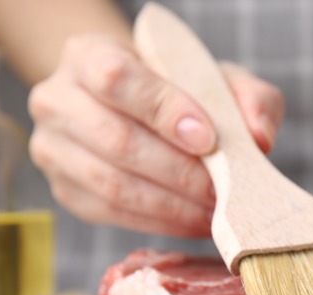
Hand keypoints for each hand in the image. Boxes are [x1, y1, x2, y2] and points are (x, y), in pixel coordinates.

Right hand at [28, 34, 283, 236]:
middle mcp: (56, 99)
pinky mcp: (65, 190)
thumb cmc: (176, 90)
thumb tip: (260, 138)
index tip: (208, 139)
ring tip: (213, 210)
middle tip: (222, 188)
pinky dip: (160, 222)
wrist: (133, 108)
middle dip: (179, 172)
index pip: (118, 78)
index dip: (164, 111)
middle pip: (117, 140)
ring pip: (113, 184)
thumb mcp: (216, 80)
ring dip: (173, 205)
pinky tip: (193, 220)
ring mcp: (53, 148)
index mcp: (88, 54)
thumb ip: (248, 98)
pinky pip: (112, 214)